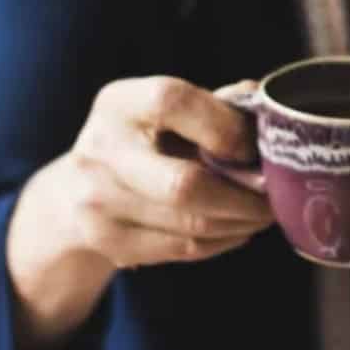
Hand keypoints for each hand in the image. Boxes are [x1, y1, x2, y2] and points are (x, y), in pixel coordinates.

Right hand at [6, 76, 275, 346]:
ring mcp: (99, 202)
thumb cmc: (142, 143)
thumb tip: (270, 109)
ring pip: (192, 224)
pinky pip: (185, 248)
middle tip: (275, 197)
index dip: (223, 126)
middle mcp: (101, 150)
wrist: (74, 194)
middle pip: (185, 185)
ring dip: (241, 222)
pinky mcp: (110, 243)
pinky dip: (223, 240)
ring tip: (262, 212)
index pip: (170, 101)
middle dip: (244, 197)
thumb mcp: (163, 113)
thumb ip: (215, 106)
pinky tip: (236, 228)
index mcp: (119, 104)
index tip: (252, 146)